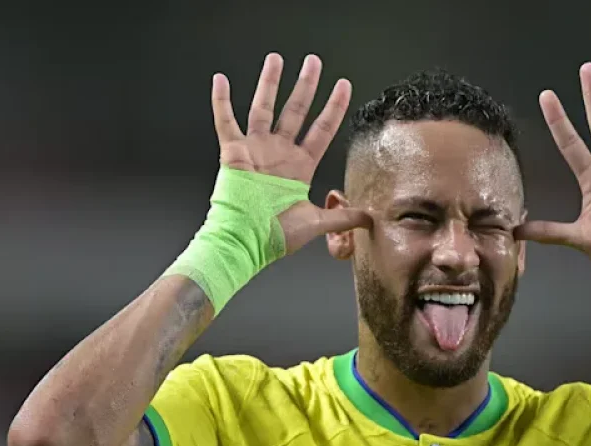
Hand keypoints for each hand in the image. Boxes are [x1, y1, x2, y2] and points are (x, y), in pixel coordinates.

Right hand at [212, 53, 370, 253]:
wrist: (246, 241)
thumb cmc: (275, 235)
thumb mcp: (317, 223)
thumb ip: (344, 218)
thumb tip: (370, 218)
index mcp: (299, 167)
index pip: (322, 129)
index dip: (334, 107)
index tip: (343, 86)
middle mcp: (278, 153)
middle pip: (296, 110)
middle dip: (306, 85)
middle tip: (314, 62)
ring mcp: (256, 150)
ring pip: (264, 108)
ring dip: (270, 83)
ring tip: (276, 59)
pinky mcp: (233, 153)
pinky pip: (225, 121)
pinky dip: (221, 101)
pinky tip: (220, 80)